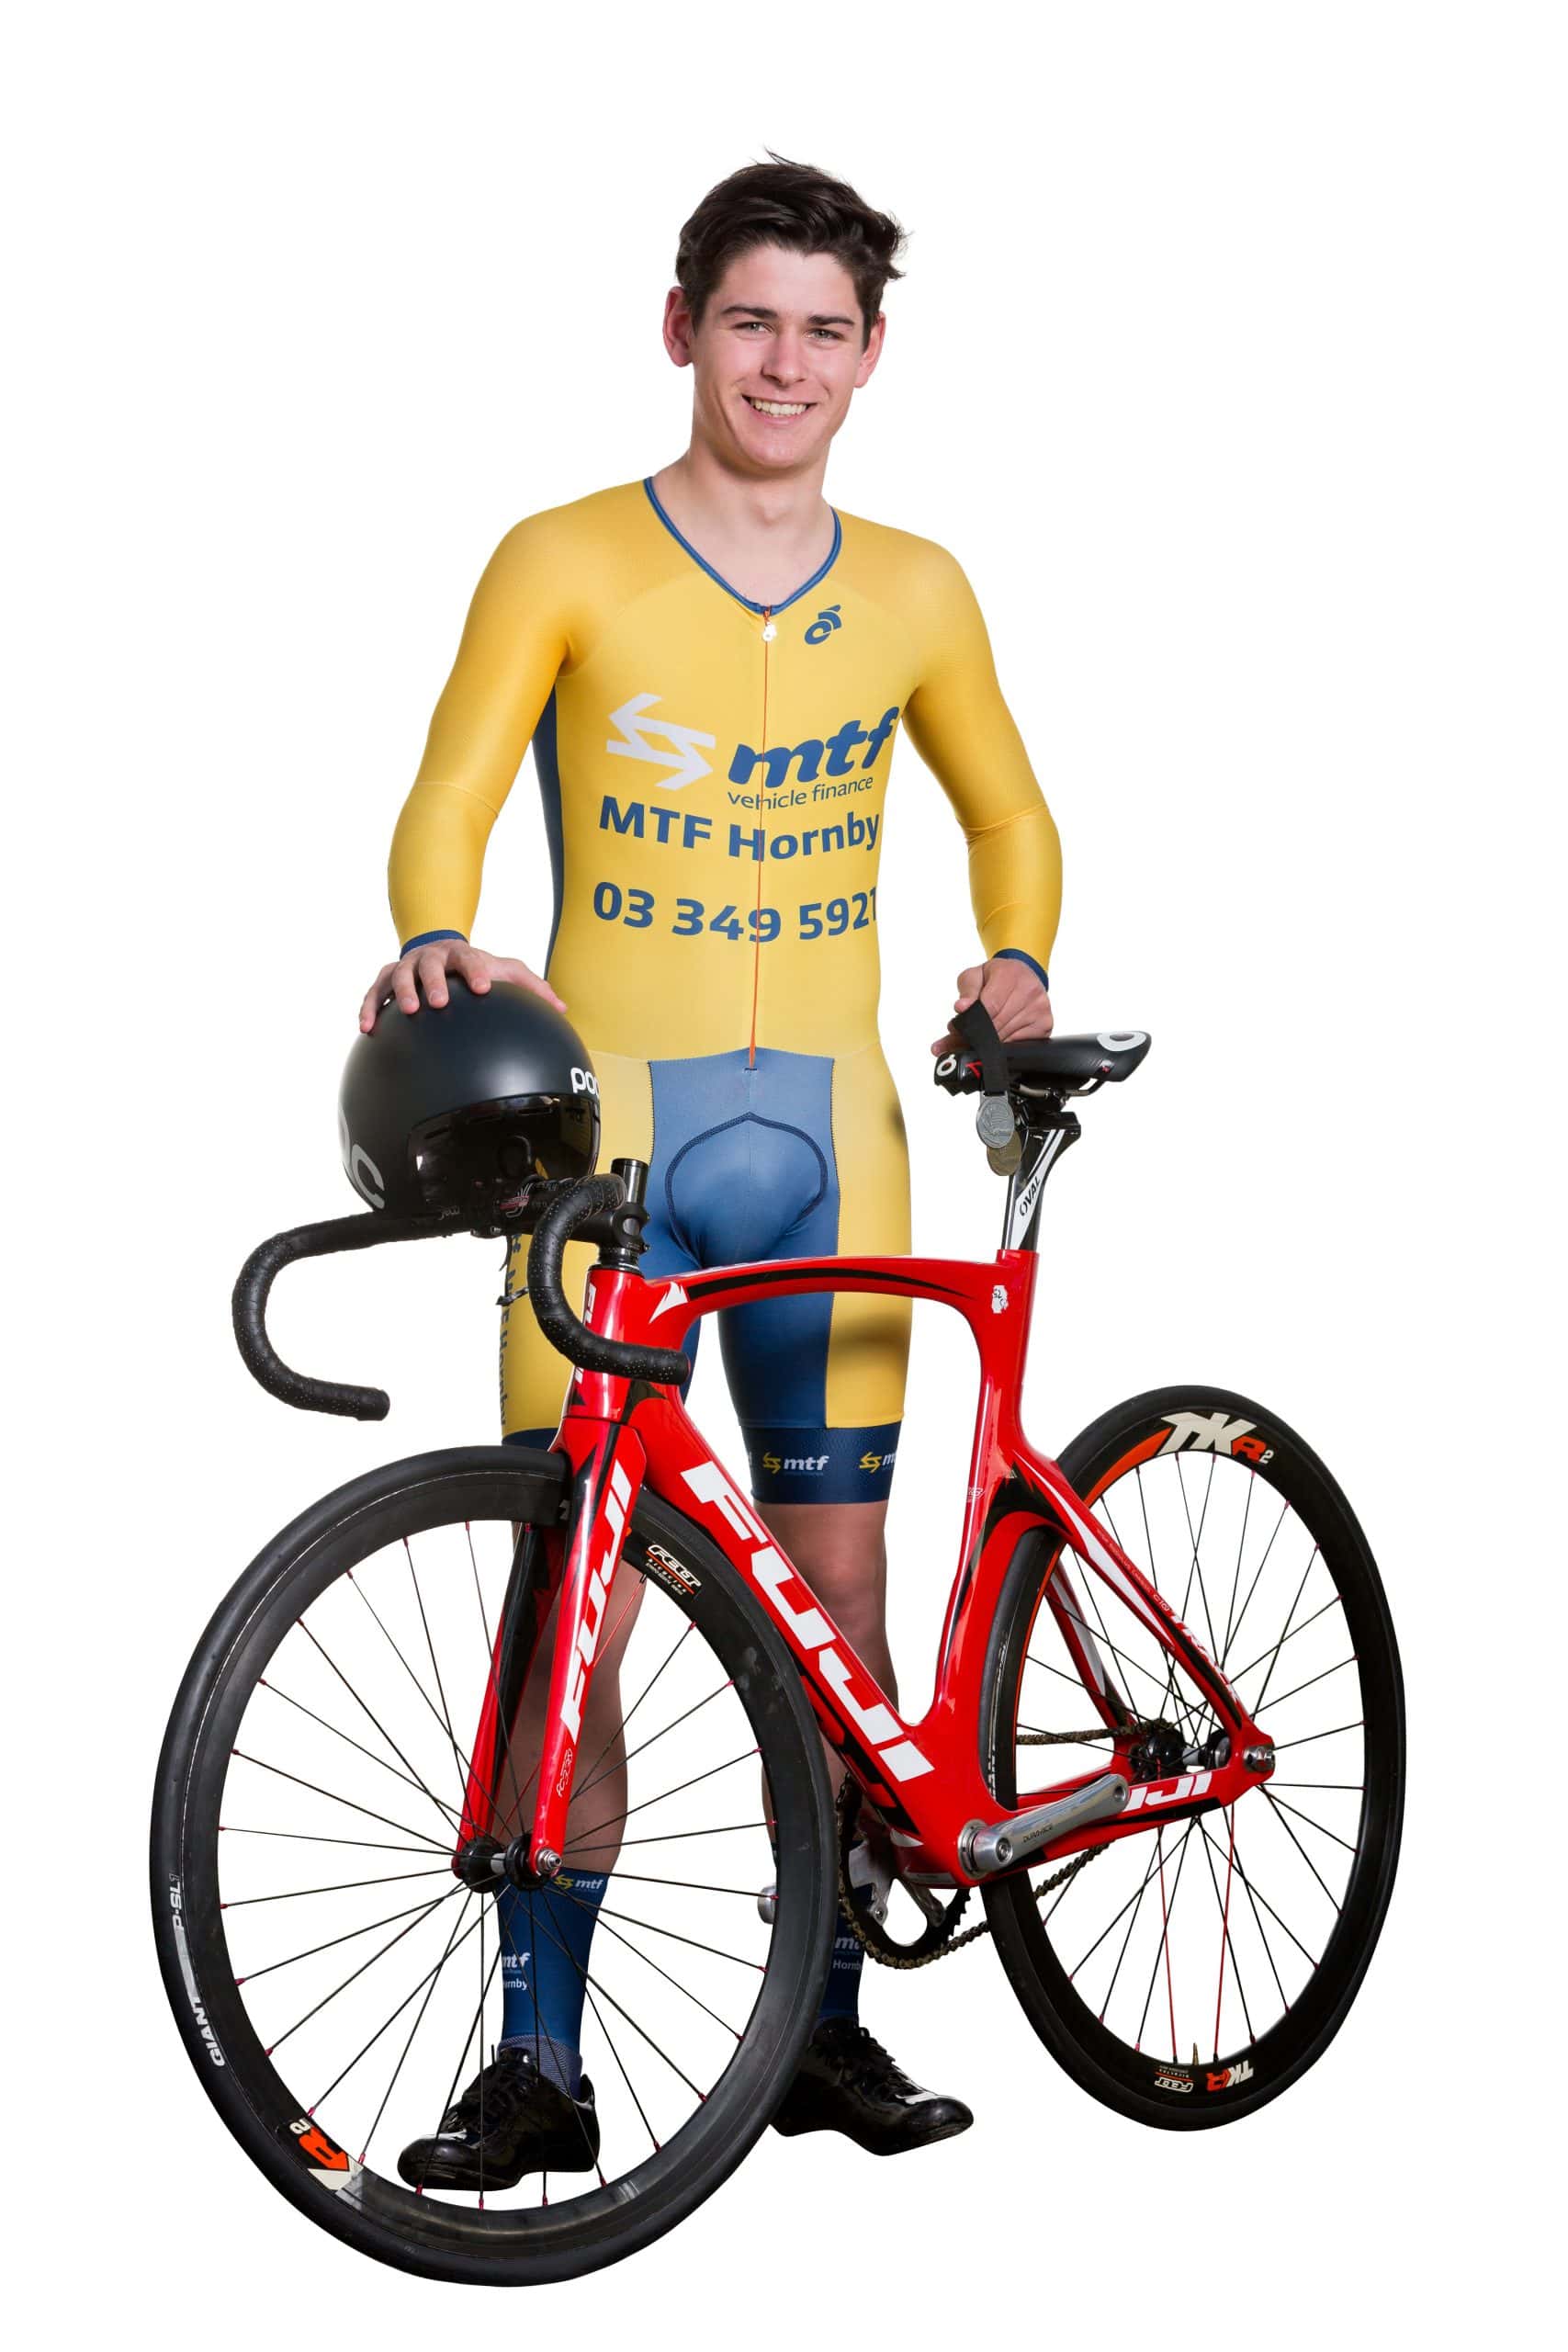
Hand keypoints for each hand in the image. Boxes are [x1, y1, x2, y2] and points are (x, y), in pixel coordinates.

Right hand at [358, 939, 565, 1032]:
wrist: (439, 948)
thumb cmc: (476, 967)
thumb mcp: (505, 970)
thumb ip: (532, 987)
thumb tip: (563, 1008)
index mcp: (462, 954)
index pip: (471, 959)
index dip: (476, 971)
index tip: (483, 987)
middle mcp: (432, 957)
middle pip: (430, 965)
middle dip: (434, 982)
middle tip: (439, 1002)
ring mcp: (407, 965)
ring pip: (398, 974)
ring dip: (400, 992)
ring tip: (408, 1011)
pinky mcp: (386, 977)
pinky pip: (373, 991)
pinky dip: (369, 1006)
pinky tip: (366, 1028)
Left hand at [930, 957, 1053, 1055]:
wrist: (1022, 975)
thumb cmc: (997, 976)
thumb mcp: (976, 975)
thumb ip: (967, 991)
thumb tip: (961, 1008)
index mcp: (1011, 974)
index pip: (990, 1006)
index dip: (972, 1022)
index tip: (956, 1029)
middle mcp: (1030, 990)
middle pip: (998, 1025)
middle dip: (976, 1035)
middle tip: (959, 1039)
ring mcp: (1040, 1009)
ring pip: (1007, 1038)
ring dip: (988, 1044)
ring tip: (976, 1039)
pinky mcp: (1045, 1025)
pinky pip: (1019, 1044)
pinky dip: (1004, 1046)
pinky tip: (997, 1039)